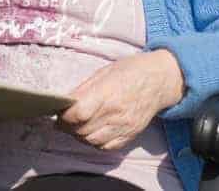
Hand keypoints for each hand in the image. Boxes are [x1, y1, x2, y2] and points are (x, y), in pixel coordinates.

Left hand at [59, 49, 184, 149]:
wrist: (160, 81)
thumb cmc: (130, 71)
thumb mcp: (103, 72)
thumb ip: (83, 89)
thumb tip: (66, 102)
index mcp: (107, 94)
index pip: (79, 114)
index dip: (64, 117)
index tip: (59, 113)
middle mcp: (116, 113)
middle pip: (83, 130)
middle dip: (68, 127)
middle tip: (64, 120)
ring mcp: (124, 126)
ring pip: (92, 141)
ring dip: (80, 136)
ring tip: (77, 126)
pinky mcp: (131, 135)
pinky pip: (107, 147)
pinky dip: (95, 143)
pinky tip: (92, 132)